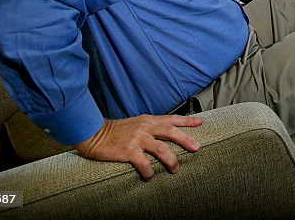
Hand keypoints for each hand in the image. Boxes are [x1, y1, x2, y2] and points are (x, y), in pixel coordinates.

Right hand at [74, 114, 203, 180]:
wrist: (92, 133)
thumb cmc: (114, 131)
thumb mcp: (135, 123)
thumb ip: (149, 126)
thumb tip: (163, 133)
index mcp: (148, 120)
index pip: (172, 118)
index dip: (187, 120)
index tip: (201, 122)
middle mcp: (145, 127)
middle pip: (172, 132)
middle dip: (187, 140)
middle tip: (197, 148)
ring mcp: (137, 139)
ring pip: (162, 149)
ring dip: (171, 160)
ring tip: (175, 169)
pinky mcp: (128, 151)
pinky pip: (144, 163)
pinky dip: (149, 171)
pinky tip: (150, 176)